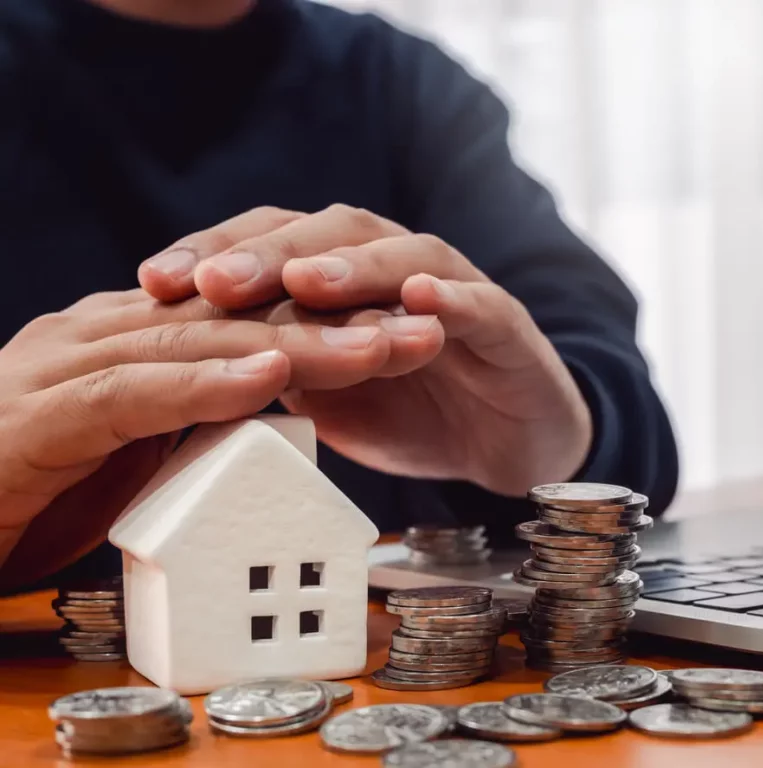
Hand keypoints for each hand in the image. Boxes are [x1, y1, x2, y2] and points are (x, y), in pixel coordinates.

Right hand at [0, 288, 442, 584]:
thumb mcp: (128, 458)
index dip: (333, 323)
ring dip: (300, 342)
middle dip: (339, 321)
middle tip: (426, 327)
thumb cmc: (21, 493)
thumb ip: (187, 425)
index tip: (408, 335)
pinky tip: (271, 374)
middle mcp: (105, 336)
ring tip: (382, 344)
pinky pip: (134, 390)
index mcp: (132, 343)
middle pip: (241, 317)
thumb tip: (261, 416)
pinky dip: (207, 382)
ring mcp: (68, 367)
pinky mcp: (40, 414)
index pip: (247, 320)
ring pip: (202, 340)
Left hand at [139, 205, 592, 495]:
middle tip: (214, 282)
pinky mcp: (506, 325)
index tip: (154, 284)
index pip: (276, 242)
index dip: (216, 254)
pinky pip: (479, 304)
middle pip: (332, 233)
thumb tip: (179, 362)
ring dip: (353, 266)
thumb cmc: (414, 412)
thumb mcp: (326, 394)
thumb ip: (272, 366)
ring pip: (406, 255)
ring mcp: (456, 291)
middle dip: (270, 252)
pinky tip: (419, 297)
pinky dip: (450, 299)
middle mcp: (397, 268)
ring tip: (304, 283)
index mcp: (347, 280)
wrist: (508, 443)